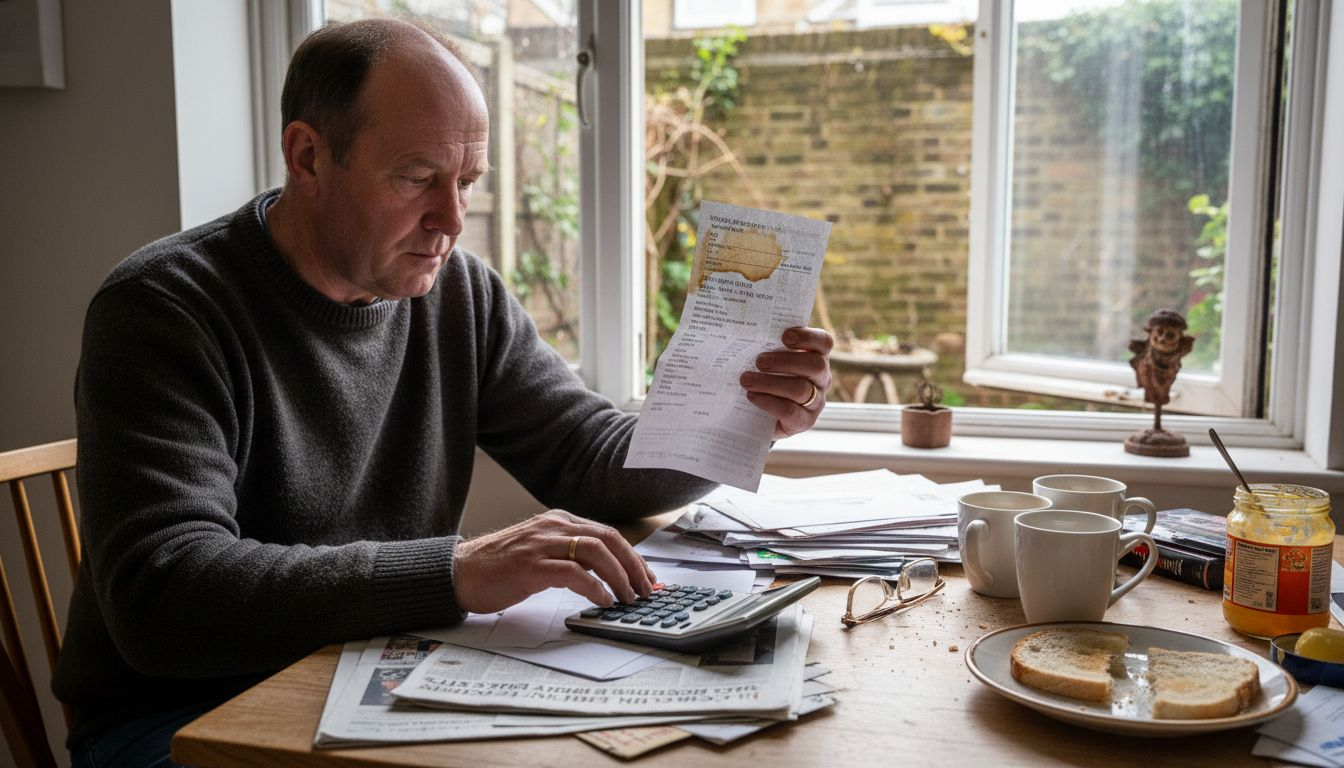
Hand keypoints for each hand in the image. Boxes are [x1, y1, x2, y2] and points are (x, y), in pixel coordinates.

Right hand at [453, 509, 655, 613]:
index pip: (608, 534)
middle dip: (633, 567)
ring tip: (628, 598)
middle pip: (609, 540)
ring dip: (619, 577)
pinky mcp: (531, 566)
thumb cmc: (499, 566)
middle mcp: (553, 527)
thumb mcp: (541, 550)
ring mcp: (542, 544)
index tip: (647, 577)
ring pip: (596, 553)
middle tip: (646, 590)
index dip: (632, 557)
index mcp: (559, 521)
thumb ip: (570, 554)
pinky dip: (595, 588)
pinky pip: (573, 573)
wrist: (459, 572)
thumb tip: (607, 574)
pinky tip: (602, 600)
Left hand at [740, 326, 832, 438]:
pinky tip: (752, 396)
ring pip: (801, 389)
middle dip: (785, 361)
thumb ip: (767, 346)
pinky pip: (790, 411)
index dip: (807, 337)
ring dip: (770, 383)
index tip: (784, 336)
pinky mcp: (806, 421)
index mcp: (817, 356)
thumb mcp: (771, 360)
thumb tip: (744, 334)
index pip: (823, 342)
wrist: (761, 415)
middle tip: (759, 361)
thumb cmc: (766, 377)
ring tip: (746, 380)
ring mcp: (817, 401)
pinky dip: (768, 402)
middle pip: (815, 365)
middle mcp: (821, 378)